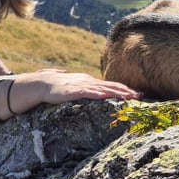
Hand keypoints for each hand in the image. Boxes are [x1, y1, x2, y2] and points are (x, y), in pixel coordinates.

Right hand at [0, 69, 140, 118]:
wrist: (36, 84)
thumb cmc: (55, 88)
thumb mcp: (74, 90)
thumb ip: (85, 91)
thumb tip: (96, 94)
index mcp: (88, 82)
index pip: (110, 85)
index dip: (125, 90)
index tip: (139, 95)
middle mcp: (86, 82)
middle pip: (110, 86)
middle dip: (126, 91)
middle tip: (141, 96)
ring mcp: (78, 85)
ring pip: (101, 88)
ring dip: (116, 92)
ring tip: (129, 96)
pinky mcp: (69, 91)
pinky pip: (84, 93)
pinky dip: (95, 94)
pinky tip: (104, 96)